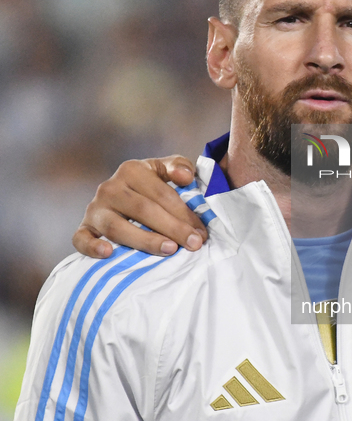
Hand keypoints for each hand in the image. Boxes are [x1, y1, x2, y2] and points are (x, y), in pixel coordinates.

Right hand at [72, 156, 207, 257]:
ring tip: (169, 250)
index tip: (201, 232)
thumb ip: (179, 166)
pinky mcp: (84, 227)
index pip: (161, 194)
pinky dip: (92, 247)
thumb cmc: (150, 186)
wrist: (120, 195)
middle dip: (172, 228)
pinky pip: (81, 238)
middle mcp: (110, 188)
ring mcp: (95, 209)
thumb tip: (186, 177)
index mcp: (131, 170)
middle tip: (193, 244)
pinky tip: (108, 253)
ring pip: (117, 228)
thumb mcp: (164, 170)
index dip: (184, 213)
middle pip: (143, 210)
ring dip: (144, 240)